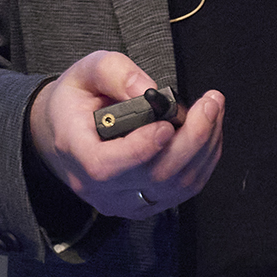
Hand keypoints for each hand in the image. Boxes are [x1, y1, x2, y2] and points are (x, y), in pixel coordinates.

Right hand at [30, 50, 225, 222]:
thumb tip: (147, 89)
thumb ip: (114, 72)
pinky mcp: (143, 204)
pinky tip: (206, 133)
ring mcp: (122, 201)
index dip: (141, 149)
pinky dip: (202, 161)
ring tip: (212, 111)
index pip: (106, 166)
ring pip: (174, 187)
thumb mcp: (84, 72)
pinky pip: (182, 191)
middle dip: (191, 139)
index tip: (166, 124)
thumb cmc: (76, 103)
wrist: (65, 132)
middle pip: (153, 177)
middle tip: (209, 104)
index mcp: (75, 151)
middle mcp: (97, 186)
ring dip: (203, 148)